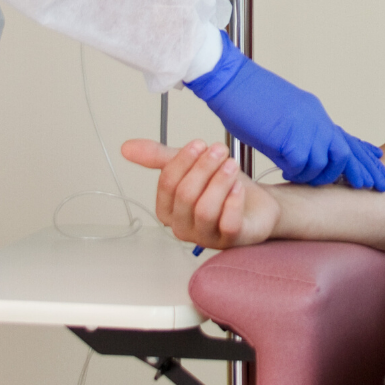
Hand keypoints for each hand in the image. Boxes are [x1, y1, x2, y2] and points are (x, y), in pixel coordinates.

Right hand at [121, 139, 278, 249]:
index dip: (183, 161)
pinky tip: (239, 187)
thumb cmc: (222, 189)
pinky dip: (233, 202)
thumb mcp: (191, 167)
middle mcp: (184, 228)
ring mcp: (207, 237)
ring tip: (231, 165)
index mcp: (169, 211)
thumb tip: (126, 148)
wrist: (258, 204)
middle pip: (185, 195)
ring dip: (219, 181)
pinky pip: (228, 224)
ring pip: (205, 209)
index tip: (199, 144)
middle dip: (203, 167)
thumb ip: (160, 158)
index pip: (167, 185)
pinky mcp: (231, 241)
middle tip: (219, 150)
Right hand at [186, 43, 384, 190]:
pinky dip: (295, 173)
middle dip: (358, 171)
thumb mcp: (280, 118)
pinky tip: (286, 173)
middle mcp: (315, 119)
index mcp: (314, 114)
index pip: (345, 137)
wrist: (230, 79)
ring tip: (304, 179)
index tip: (377, 163)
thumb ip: (295, 136)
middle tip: (370, 186)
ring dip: (316, 176)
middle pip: (346, 151)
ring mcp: (304, 127)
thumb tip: (298, 162)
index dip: (363, 153)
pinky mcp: (289, 136)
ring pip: (326, 163)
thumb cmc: (246, 98)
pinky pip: (301, 165)